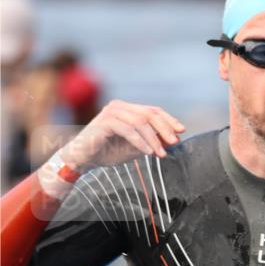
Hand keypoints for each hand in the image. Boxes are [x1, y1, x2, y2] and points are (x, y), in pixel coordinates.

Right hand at [59, 99, 185, 171]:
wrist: (82, 158)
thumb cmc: (107, 152)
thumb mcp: (135, 148)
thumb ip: (151, 142)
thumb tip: (172, 140)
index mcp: (127, 109)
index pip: (153, 111)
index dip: (169, 120)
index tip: (182, 131)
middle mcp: (119, 107)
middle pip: (149, 113)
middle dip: (165, 128)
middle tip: (175, 142)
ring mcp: (111, 112)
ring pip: (140, 122)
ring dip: (153, 139)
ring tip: (161, 153)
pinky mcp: (104, 122)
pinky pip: (128, 130)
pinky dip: (140, 142)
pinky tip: (148, 152)